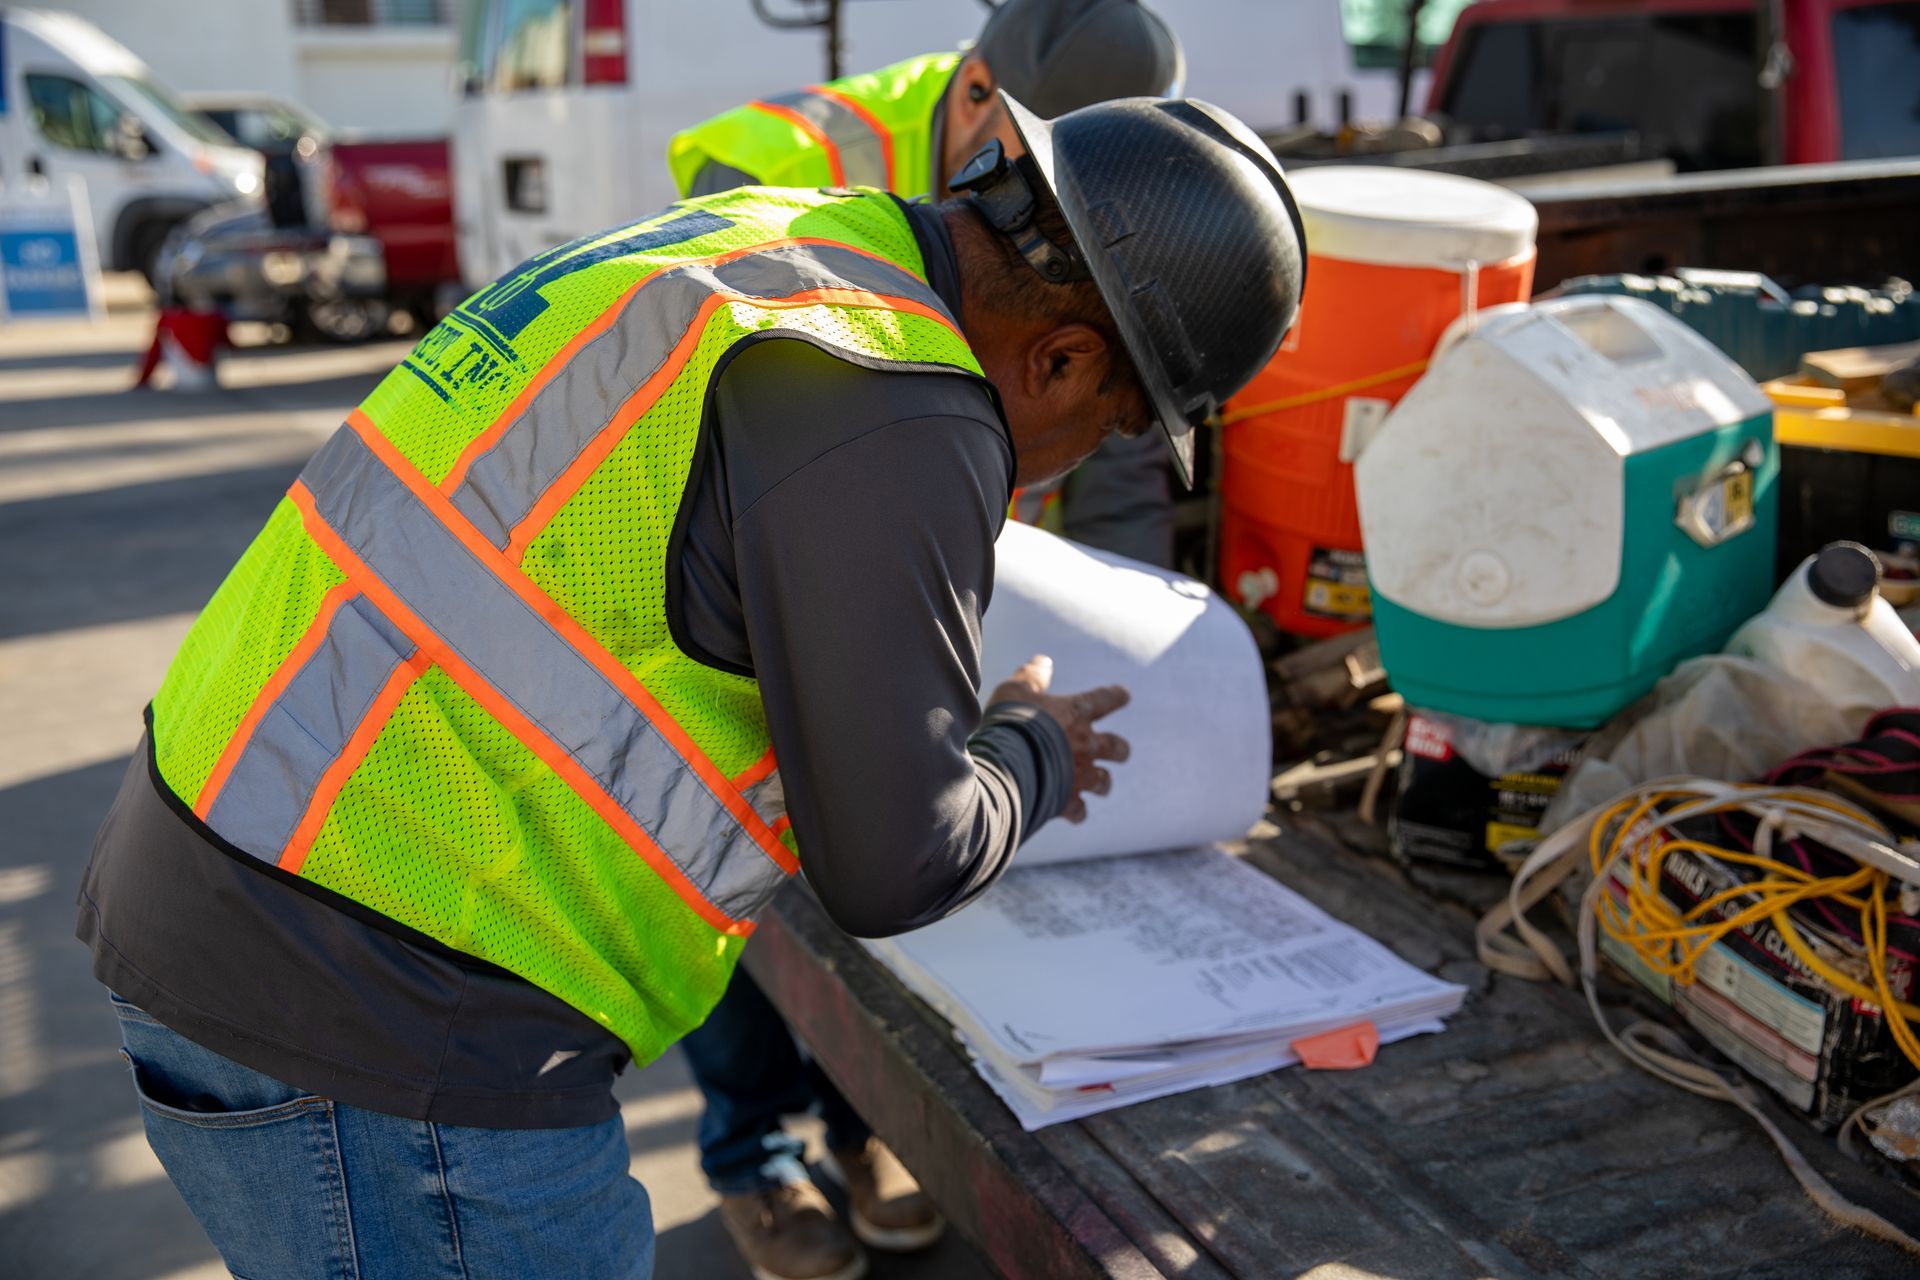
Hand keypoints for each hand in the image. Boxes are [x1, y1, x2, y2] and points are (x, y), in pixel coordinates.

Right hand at [988, 655, 1129, 822]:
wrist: (1006, 764)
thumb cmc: (1009, 722)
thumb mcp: (1014, 690)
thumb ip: (1032, 676)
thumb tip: (1043, 661)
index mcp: (1076, 713)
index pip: (1105, 699)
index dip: (1116, 696)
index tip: (1124, 695)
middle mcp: (1085, 744)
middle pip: (1117, 748)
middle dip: (1119, 749)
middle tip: (1118, 750)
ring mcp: (1079, 774)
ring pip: (1104, 782)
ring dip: (1101, 782)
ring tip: (1097, 784)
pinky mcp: (1066, 800)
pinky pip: (1079, 811)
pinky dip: (1076, 811)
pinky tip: (1072, 812)